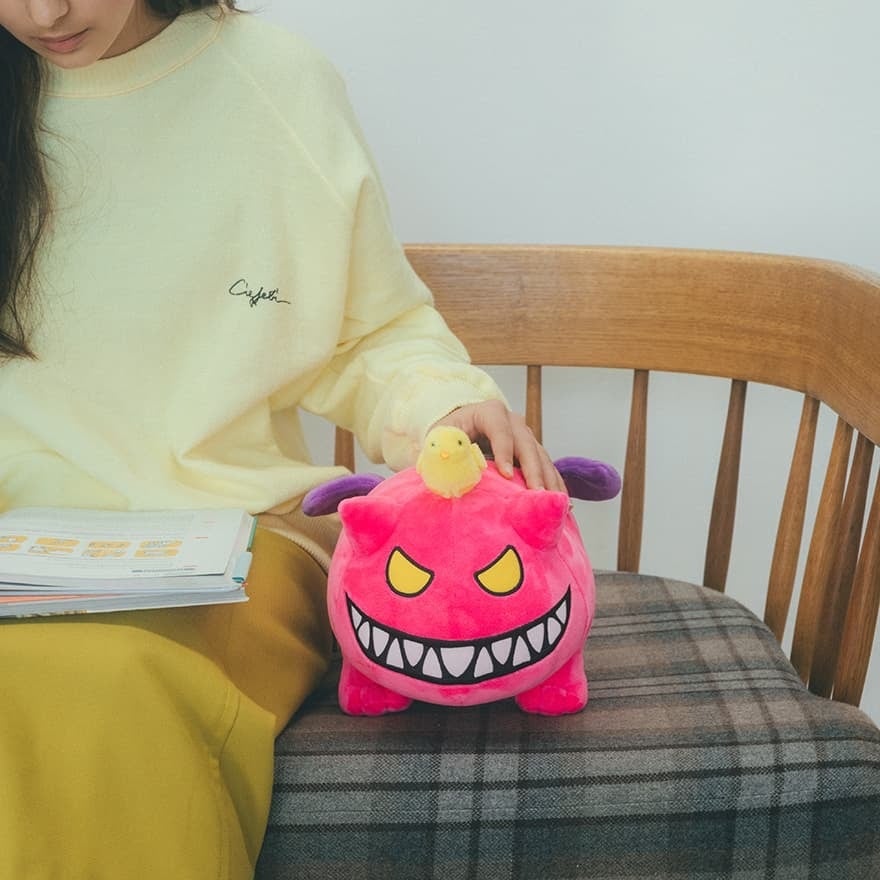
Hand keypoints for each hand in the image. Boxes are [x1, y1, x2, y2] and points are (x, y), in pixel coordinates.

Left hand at [433, 400, 565, 491]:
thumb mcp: (440, 436)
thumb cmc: (448, 435)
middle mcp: (512, 422)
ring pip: (542, 457)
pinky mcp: (532, 452)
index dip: (504, 450)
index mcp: (489, 413)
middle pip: (527, 444)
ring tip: (556, 503)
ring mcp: (525, 436)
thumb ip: (444, 446)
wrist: (459, 430)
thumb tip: (451, 459)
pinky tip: (562, 504)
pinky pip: (546, 468)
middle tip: (537, 494)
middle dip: (533, 470)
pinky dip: (554, 485)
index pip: (500, 429)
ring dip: (549, 481)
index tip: (506, 475)